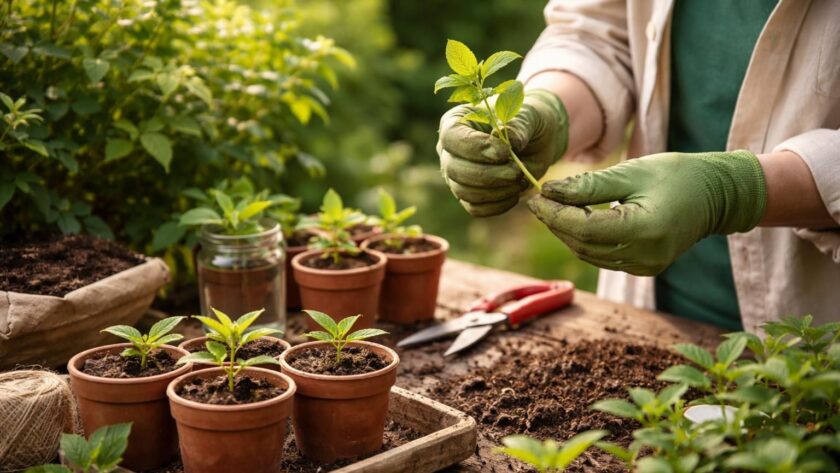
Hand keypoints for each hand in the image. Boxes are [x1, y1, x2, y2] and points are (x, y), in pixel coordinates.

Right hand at [437, 89, 568, 216]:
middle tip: (517, 171)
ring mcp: (456, 175)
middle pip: (454, 169)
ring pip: (463, 191)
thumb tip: (510, 139)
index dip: (475, 148)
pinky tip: (516, 193)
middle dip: (489, 175)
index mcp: (455, 122)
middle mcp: (449, 150)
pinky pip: (475, 208)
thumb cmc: (528, 119)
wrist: (537, 140)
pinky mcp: (469, 195)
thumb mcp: (529, 115)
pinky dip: (497, 205)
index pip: (451, 138)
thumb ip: (519, 124)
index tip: (505, 152)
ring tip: (520, 180)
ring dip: (495, 191)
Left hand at [527, 151, 766, 275]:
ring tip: (552, 208)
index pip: (583, 228)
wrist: (717, 195)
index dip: (553, 214)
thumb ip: (588, 185)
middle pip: (582, 245)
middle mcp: (645, 256)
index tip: (534, 198)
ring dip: (566, 232)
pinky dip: (585, 240)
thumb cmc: (676, 175)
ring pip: (589, 254)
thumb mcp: (631, 172)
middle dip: (556, 223)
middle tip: (538, 201)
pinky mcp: (645, 268)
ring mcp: (646, 266)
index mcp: (644, 230)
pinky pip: (603, 257)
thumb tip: (548, 192)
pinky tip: (575, 220)